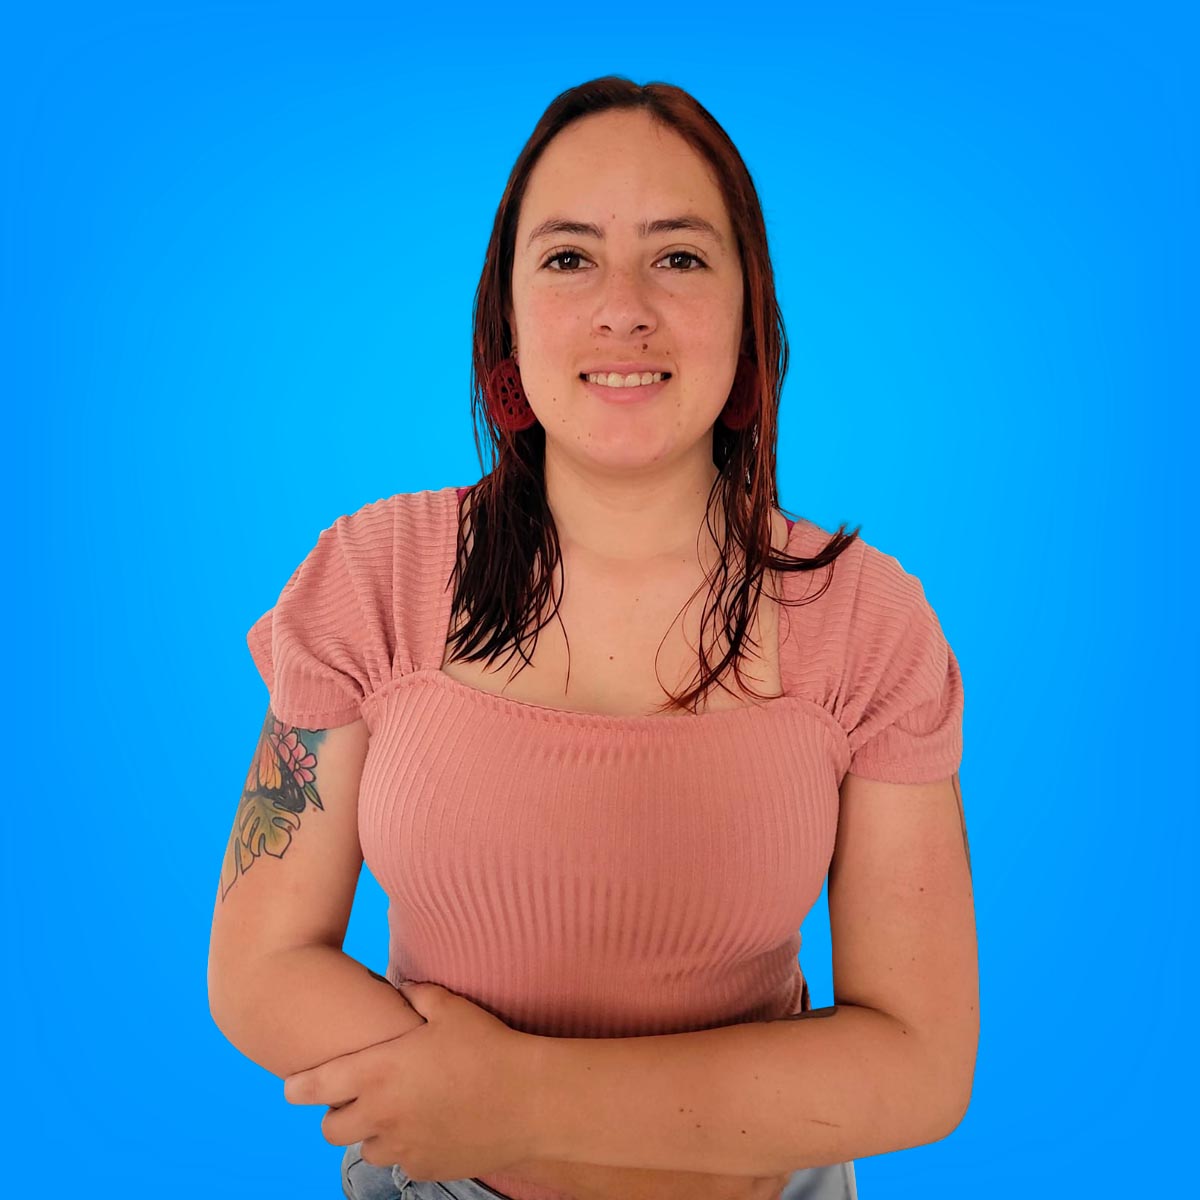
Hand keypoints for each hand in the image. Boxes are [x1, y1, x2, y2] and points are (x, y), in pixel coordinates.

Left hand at [282, 980, 540, 1181]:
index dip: (298, 1087)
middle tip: (354, 1099)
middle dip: (337, 1114)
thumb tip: (403, 988)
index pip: (315, 1086)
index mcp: (379, 1071)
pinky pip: (401, 1163)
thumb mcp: (451, 1009)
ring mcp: (402, 1146)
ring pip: (365, 1149)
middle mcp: (381, 1113)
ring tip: (394, 1114)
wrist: (529, 1100)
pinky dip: (405, 1148)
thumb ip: (418, 996)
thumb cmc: (489, 1047)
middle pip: (330, 1129)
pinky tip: (428, 1127)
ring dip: (372, 1133)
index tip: (291, 1088)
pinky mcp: (425, 1167)